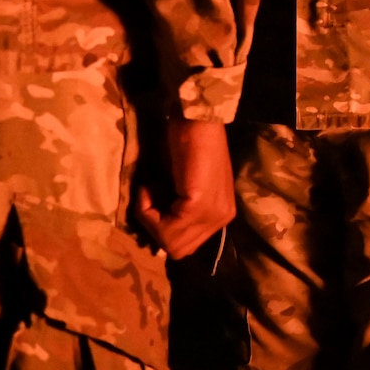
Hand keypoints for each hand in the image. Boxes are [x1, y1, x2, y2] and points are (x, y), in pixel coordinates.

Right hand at [133, 119, 235, 258]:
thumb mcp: (183, 188)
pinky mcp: (198, 207)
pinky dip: (146, 209)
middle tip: (152, 195)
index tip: (156, 198)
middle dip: (155, 226)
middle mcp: (223, 218)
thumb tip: (156, 240)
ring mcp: (213, 214)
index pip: (186, 245)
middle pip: (178, 249)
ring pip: (170, 243)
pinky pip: (162, 226)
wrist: (194, 119)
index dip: (162, 226)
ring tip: (151, 188)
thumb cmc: (186, 144)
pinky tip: (149, 184)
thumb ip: (177, 212)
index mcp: (222, 214)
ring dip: (150, 218)